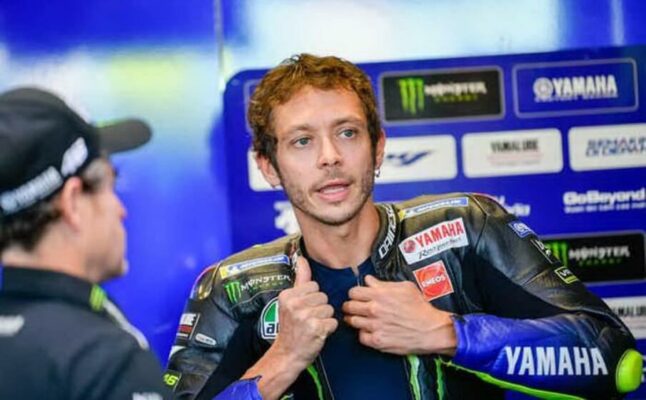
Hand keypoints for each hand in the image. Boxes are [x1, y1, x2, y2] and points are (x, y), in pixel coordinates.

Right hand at [241, 257, 336, 399]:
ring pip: (329, 309)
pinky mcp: (316, 328)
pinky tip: (318, 334)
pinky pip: (333, 321)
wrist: (287, 354)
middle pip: (323, 297)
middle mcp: (295, 305)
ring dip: (325, 319)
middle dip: (319, 308)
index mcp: (287, 295)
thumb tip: (302, 258)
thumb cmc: (291, 328)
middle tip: (308, 320)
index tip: (303, 309)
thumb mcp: (290, 302)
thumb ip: (299, 279)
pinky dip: (329, 329)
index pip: (313, 286)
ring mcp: (305, 317)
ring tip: (313, 326)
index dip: (312, 298)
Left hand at [342, 275, 455, 355]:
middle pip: (349, 307)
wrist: (431, 329)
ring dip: (355, 320)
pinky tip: (370, 331)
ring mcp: (374, 326)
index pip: (353, 292)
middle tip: (356, 309)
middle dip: (351, 306)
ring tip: (361, 320)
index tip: (358, 297)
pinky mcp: (377, 341)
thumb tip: (368, 280)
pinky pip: (361, 337)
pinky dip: (364, 334)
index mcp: (379, 294)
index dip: (355, 294)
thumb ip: (383, 283)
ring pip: (352, 322)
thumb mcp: (405, 287)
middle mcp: (374, 310)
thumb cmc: (420, 307)